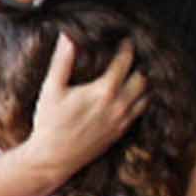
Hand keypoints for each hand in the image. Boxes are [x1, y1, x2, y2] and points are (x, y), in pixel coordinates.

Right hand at [23, 35, 146, 178]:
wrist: (53, 159)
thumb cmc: (49, 123)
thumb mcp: (52, 89)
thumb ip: (62, 61)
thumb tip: (67, 36)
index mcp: (103, 91)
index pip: (125, 62)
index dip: (127, 48)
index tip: (125, 40)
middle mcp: (118, 105)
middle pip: (142, 78)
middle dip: (139, 65)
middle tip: (132, 56)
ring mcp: (121, 121)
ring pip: (145, 96)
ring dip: (143, 83)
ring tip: (136, 73)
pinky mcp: (120, 133)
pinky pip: (140, 112)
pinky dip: (141, 100)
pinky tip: (133, 95)